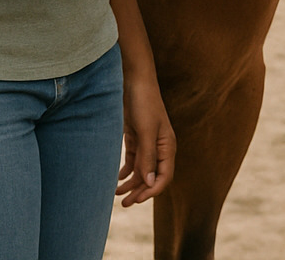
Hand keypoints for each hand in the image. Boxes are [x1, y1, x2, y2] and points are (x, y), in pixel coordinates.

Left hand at [117, 72, 174, 205]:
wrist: (133, 80)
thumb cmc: (144, 103)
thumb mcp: (146, 130)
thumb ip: (148, 157)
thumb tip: (150, 183)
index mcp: (167, 147)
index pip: (164, 177)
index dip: (152, 191)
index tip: (136, 200)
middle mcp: (159, 148)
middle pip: (152, 177)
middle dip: (139, 192)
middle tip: (124, 204)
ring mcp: (147, 143)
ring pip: (141, 171)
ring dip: (131, 184)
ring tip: (117, 195)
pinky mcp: (136, 138)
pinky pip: (133, 161)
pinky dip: (126, 172)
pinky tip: (118, 179)